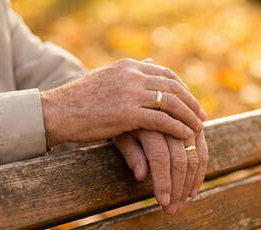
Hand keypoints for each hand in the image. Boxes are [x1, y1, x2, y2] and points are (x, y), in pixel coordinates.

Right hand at [40, 58, 205, 145]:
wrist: (58, 111)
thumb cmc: (80, 98)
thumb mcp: (108, 77)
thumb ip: (131, 72)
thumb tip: (151, 63)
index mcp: (129, 66)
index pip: (166, 74)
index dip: (183, 88)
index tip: (191, 100)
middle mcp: (132, 75)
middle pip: (173, 87)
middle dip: (191, 102)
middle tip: (202, 115)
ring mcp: (131, 93)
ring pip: (171, 103)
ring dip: (189, 116)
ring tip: (199, 127)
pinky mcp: (128, 113)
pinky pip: (161, 120)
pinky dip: (177, 128)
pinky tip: (186, 135)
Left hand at [113, 130, 207, 214]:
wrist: (146, 100)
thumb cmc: (128, 123)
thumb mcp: (121, 136)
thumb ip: (132, 154)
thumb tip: (141, 176)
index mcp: (149, 124)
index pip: (160, 158)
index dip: (163, 181)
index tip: (163, 202)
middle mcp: (171, 123)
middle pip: (179, 160)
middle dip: (177, 188)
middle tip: (171, 210)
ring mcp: (186, 124)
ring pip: (194, 158)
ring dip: (189, 185)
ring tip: (181, 204)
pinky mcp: (196, 126)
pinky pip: (203, 151)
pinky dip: (200, 173)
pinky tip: (192, 191)